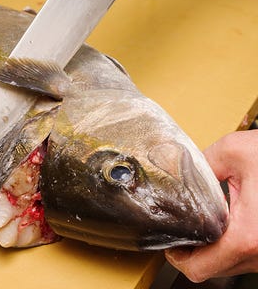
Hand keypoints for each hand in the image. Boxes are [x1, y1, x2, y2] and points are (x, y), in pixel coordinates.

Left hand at [165, 130, 257, 281]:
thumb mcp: (234, 151)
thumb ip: (201, 163)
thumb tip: (180, 170)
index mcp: (247, 236)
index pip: (199, 268)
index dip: (179, 257)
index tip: (172, 244)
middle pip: (213, 269)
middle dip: (195, 251)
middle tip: (186, 229)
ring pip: (231, 265)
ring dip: (215, 246)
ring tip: (209, 221)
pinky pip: (247, 256)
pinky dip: (233, 243)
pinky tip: (229, 221)